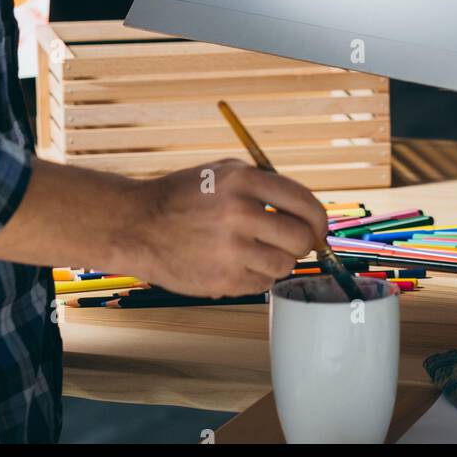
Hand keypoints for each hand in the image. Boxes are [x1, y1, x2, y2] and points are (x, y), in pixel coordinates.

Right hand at [134, 159, 329, 297]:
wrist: (138, 225)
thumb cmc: (185, 196)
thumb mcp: (224, 172)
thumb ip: (265, 185)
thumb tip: (307, 211)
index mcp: (243, 180)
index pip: (304, 203)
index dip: (318, 219)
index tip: (318, 228)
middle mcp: (239, 213)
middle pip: (301, 238)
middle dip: (304, 242)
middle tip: (293, 242)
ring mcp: (230, 250)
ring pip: (284, 265)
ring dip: (279, 260)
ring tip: (258, 251)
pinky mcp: (222, 280)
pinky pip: (262, 284)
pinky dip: (257, 277)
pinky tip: (236, 263)